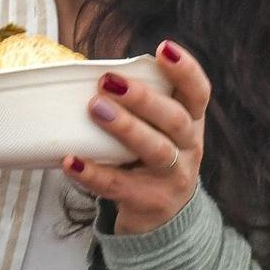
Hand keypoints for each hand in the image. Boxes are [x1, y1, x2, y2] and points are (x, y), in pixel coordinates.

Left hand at [65, 41, 207, 235]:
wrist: (163, 221)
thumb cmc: (152, 161)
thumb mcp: (161, 132)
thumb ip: (143, 105)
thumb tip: (89, 70)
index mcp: (192, 123)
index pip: (199, 92)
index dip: (185, 69)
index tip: (163, 47)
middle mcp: (189, 148)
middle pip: (175, 120)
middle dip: (143, 98)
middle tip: (109, 81)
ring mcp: (173, 178)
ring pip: (155, 150)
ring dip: (125, 127)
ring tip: (95, 108)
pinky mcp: (149, 203)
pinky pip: (119, 186)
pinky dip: (93, 173)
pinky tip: (70, 161)